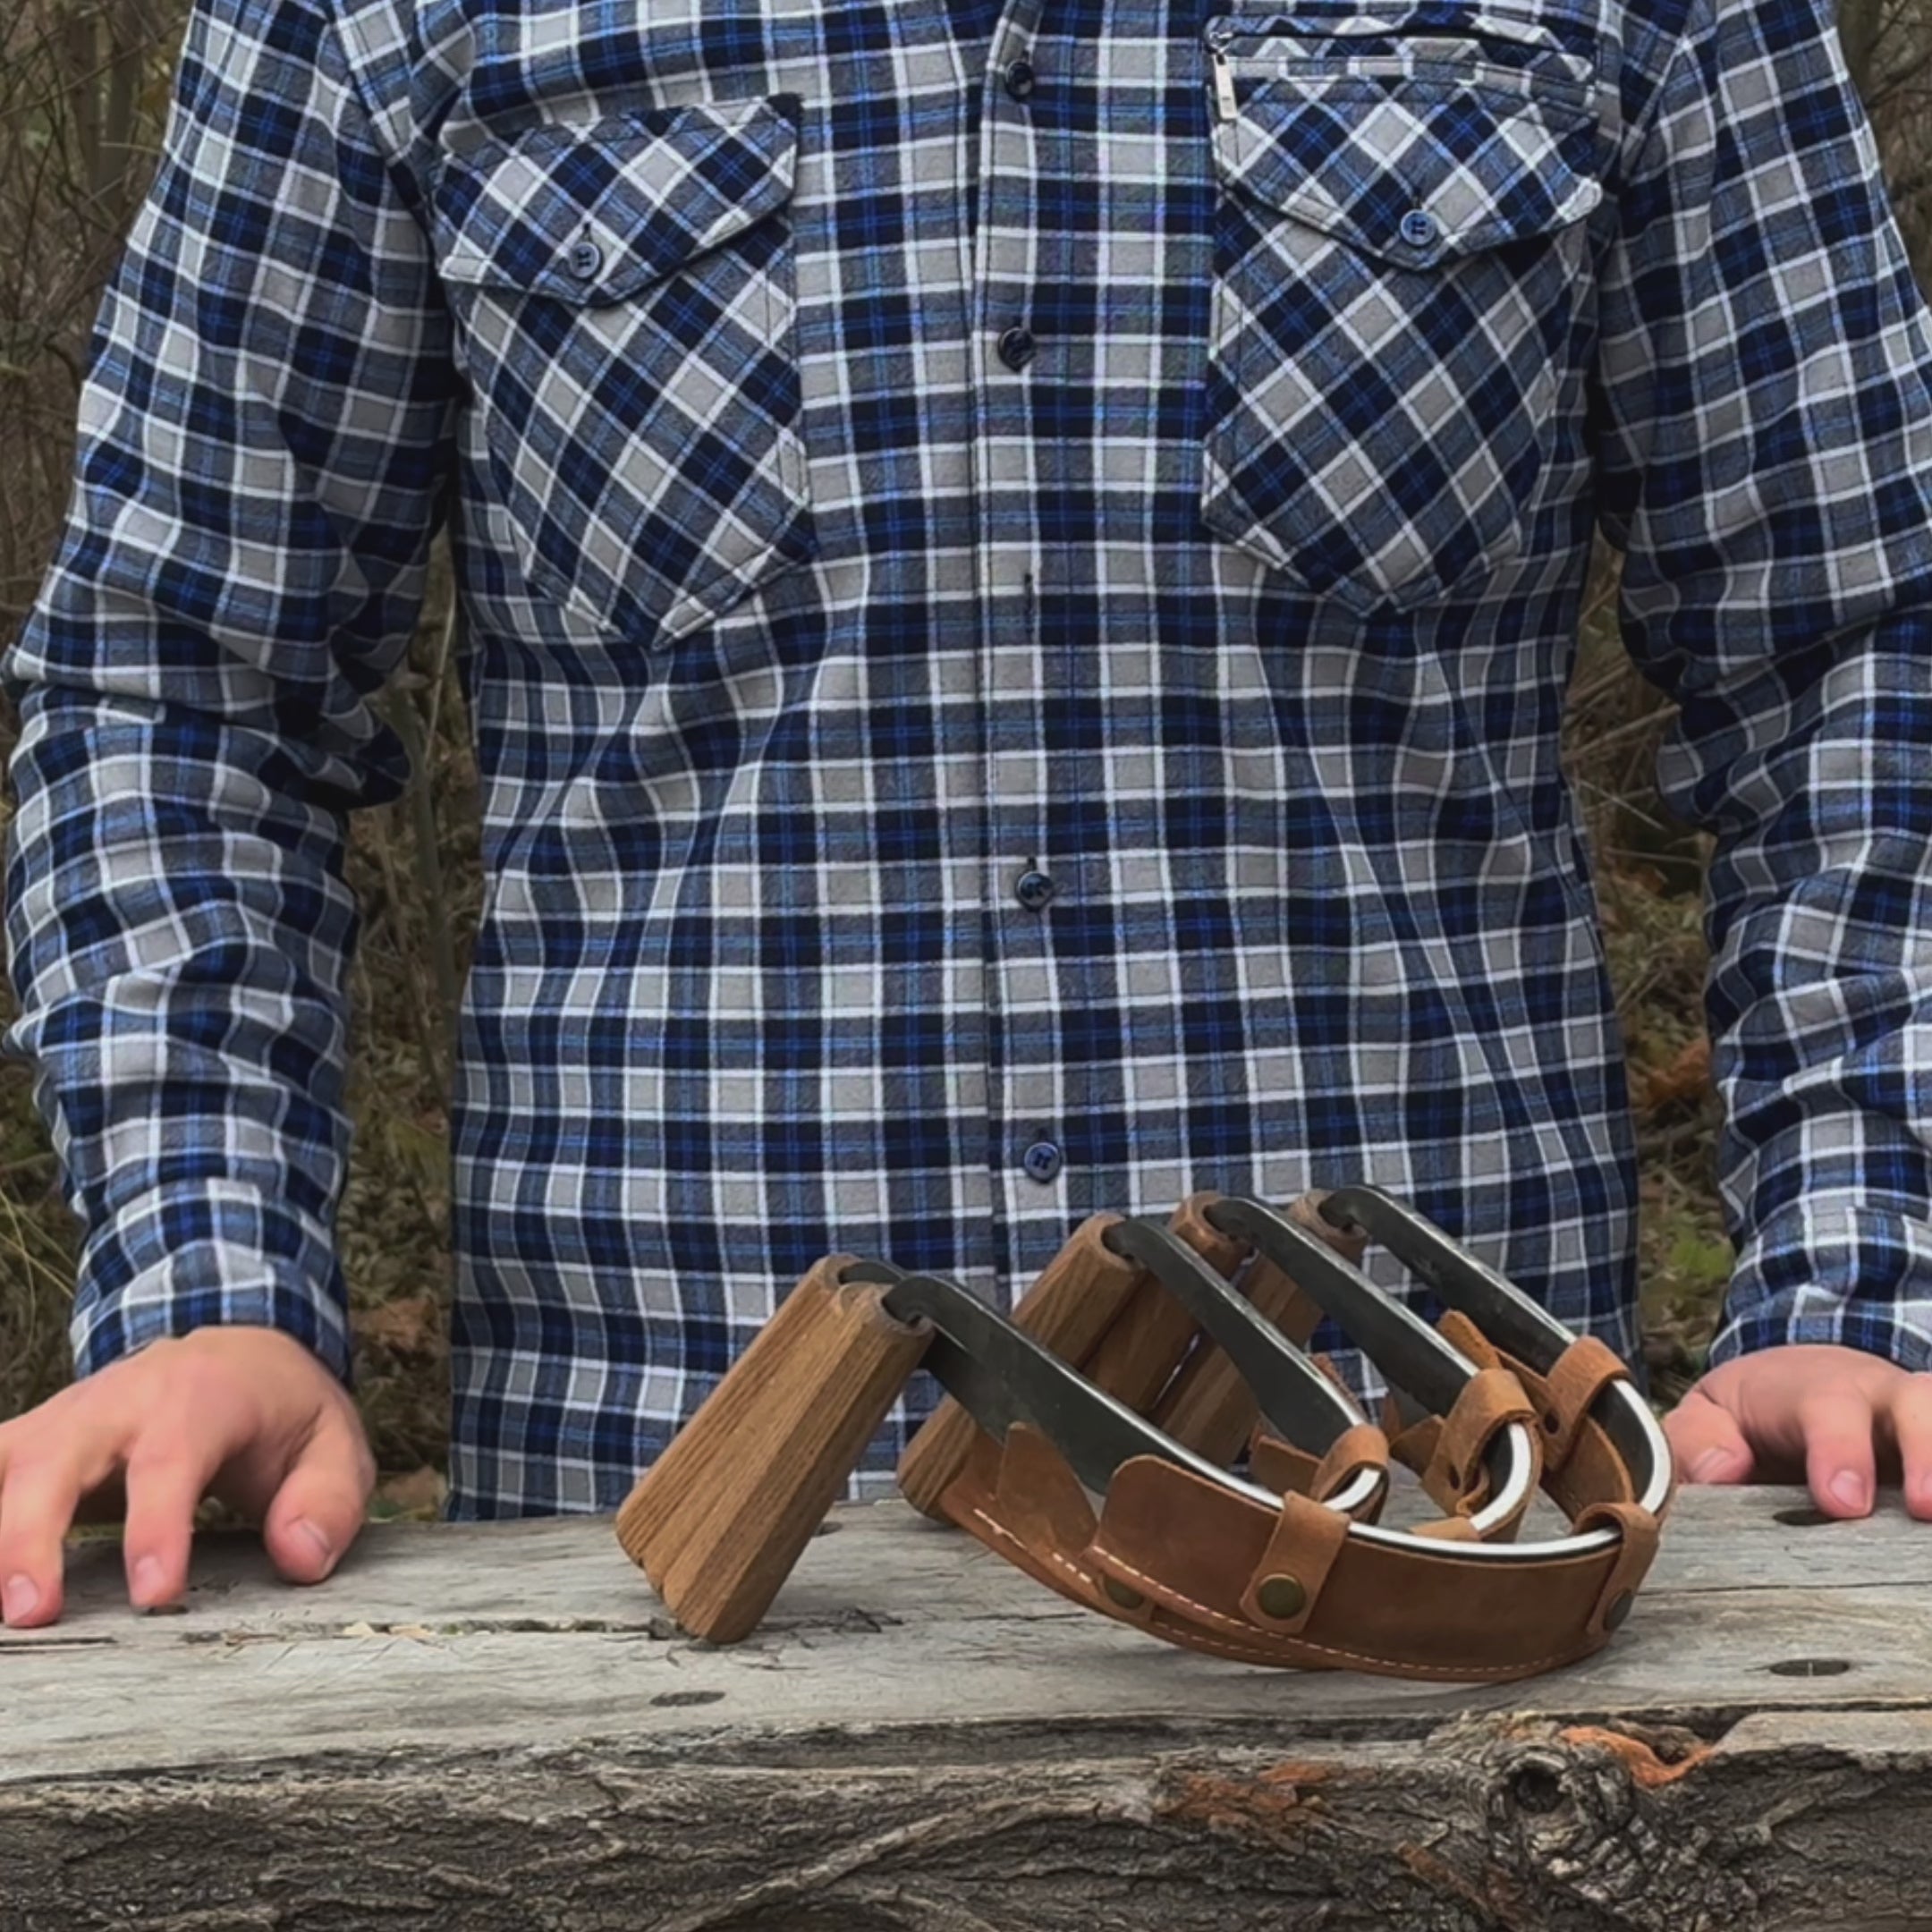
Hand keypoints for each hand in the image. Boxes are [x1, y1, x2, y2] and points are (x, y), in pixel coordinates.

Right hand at [0, 1326, 375, 1626]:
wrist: (238, 1354)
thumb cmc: (283, 1413)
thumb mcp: (334, 1444)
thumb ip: (327, 1500)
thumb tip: (301, 1557)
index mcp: (201, 1397)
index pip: (171, 1460)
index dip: (157, 1527)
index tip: (154, 1596)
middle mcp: (121, 1400)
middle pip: (58, 1457)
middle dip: (33, 1533)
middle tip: (32, 1614)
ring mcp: (67, 1417)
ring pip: (7, 1461)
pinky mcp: (34, 1440)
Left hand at [1665, 1342, 1931, 1519]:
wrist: (1795, 1385)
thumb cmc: (1748, 1414)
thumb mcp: (1707, 1416)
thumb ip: (1699, 1441)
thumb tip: (1722, 1474)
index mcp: (1813, 1390)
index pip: (1830, 1409)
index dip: (1841, 1452)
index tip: (1842, 1502)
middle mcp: (1880, 1400)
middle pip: (1917, 1406)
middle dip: (1924, 1454)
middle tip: (1922, 1508)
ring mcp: (1919, 1428)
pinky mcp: (1931, 1458)